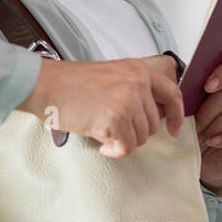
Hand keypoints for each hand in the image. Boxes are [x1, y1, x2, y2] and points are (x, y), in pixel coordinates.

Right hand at [16, 54, 184, 157]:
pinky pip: (127, 147)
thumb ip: (132, 90)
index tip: (173, 129)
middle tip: (111, 128)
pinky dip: (114, 151)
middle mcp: (138, 82)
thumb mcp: (110, 76)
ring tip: (101, 130)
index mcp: (138, 70)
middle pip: (153, 124)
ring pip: (141, 138)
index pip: (171, 93)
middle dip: (134, 132)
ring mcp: (129, 100)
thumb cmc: (69, 84)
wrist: (44, 85)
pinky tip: (100, 143)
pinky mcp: (117, 118)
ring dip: (122, 141)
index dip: (176, 115)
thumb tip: (146, 118)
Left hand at [194, 53, 221, 188]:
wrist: (203, 159)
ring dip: (216, 125)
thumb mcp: (190, 109)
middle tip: (196, 123)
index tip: (206, 87)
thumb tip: (185, 85)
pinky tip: (213, 142)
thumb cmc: (196, 130)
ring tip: (202, 136)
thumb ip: (191, 93)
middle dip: (210, 109)